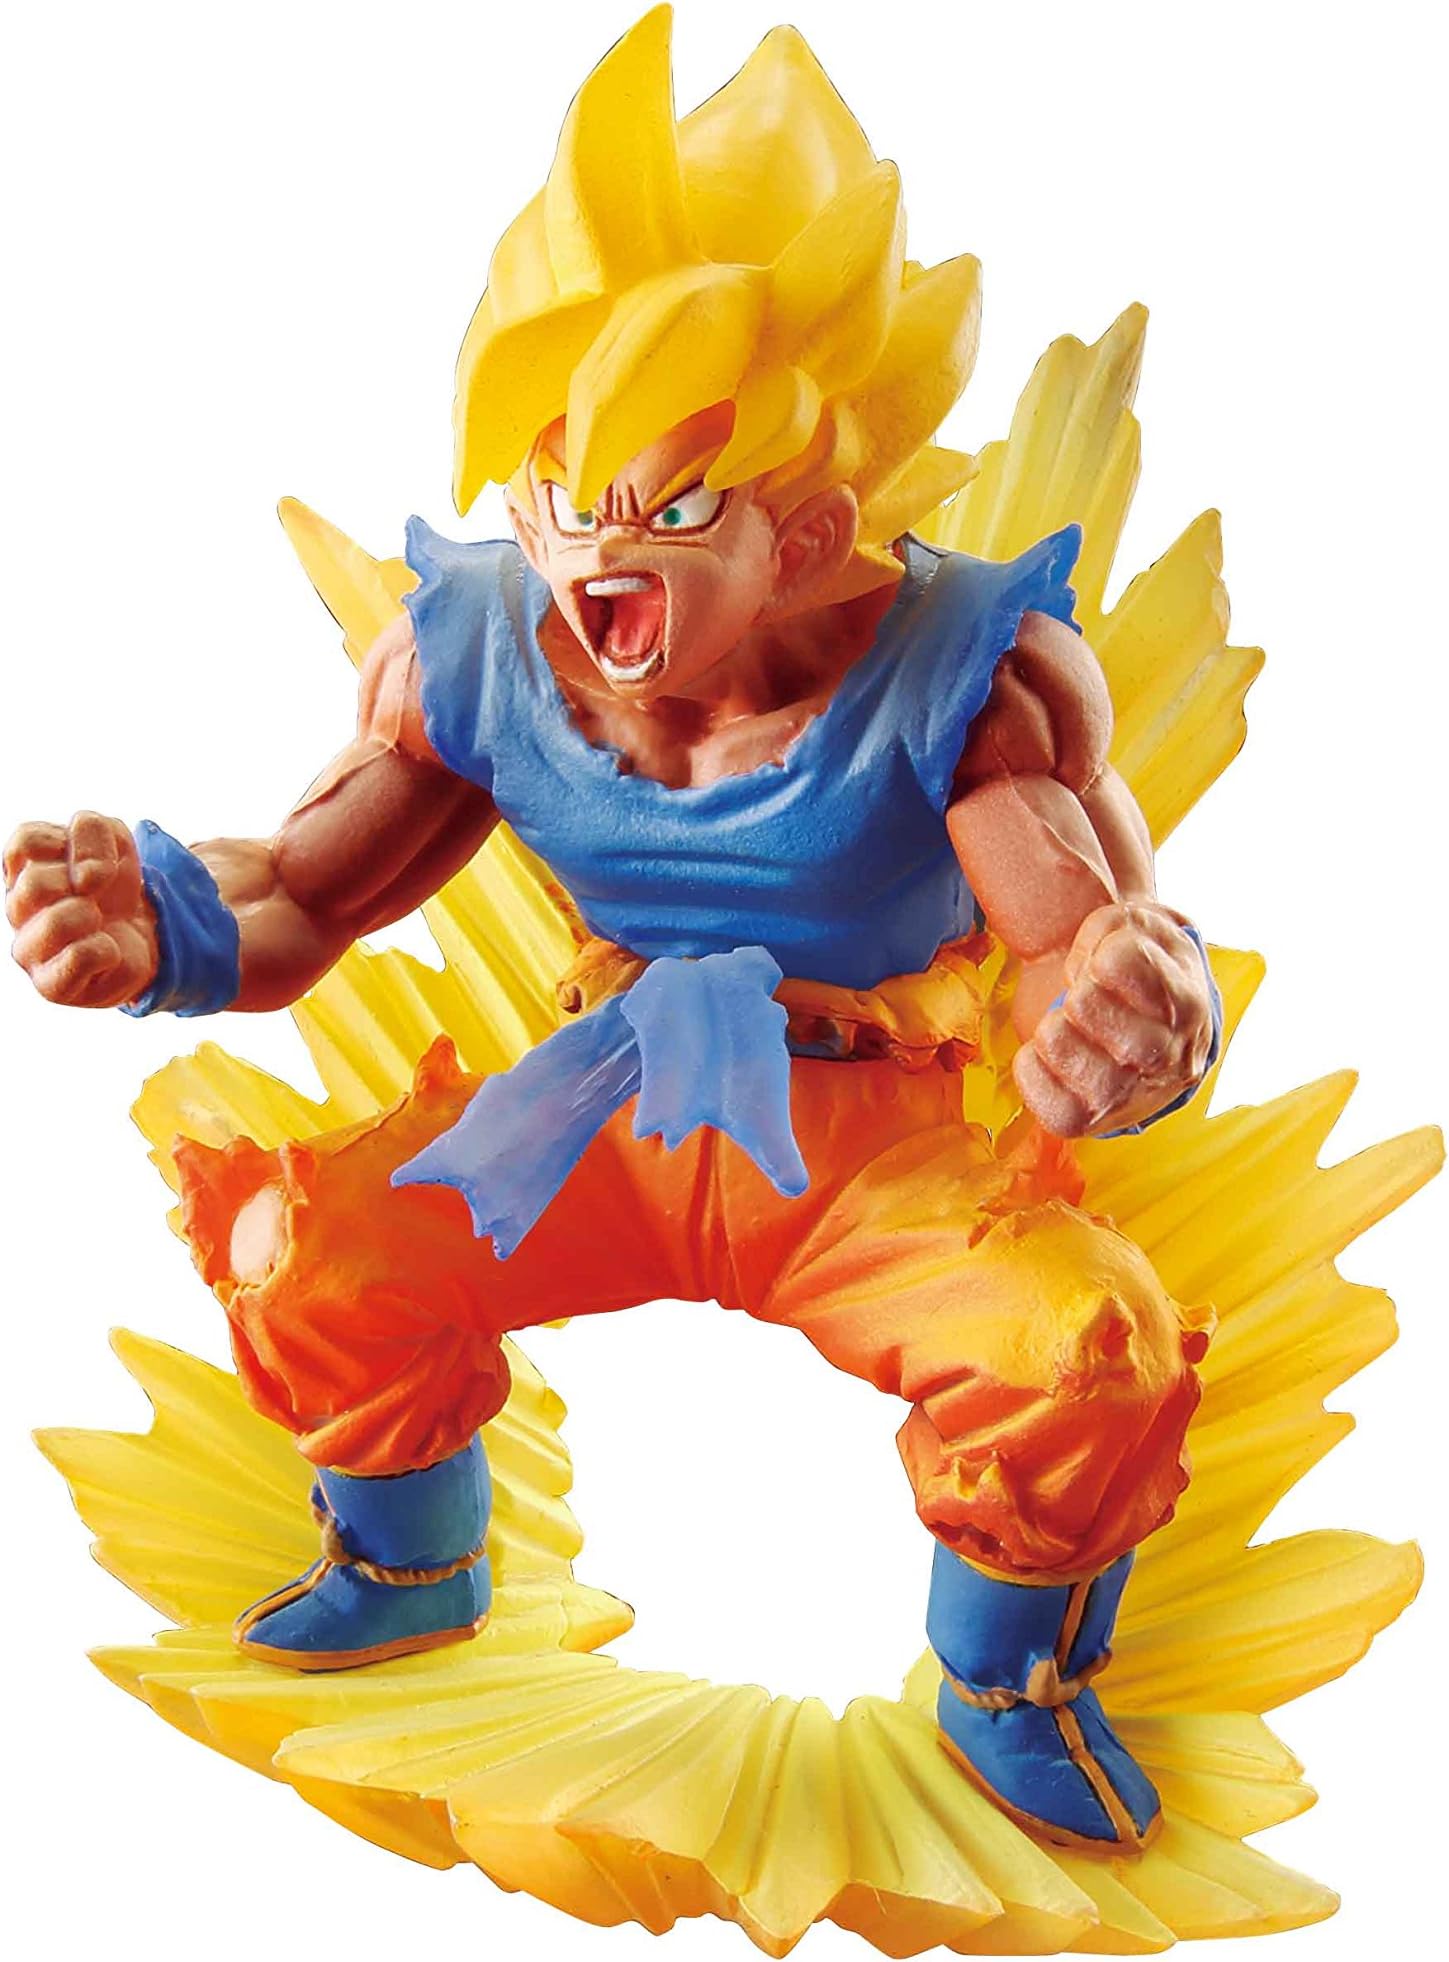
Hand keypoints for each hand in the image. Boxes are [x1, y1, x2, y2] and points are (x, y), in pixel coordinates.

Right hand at [5, 812, 158, 1006]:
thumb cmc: (114, 889)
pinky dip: (107, 949)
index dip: (69, 843)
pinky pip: (79, 957)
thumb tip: (85, 874)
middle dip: (86, 884)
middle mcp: (17, 910)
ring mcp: (29, 949)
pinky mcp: (50, 984)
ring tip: (98, 922)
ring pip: (55, 922)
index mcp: (22, 871)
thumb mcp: (114, 841)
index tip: (94, 860)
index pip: (24, 842)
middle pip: (35, 883)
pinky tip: (106, 951)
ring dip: (92, 915)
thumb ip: (93, 828)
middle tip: (99, 895)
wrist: (141, 938)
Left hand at [1014, 901, 1215, 1137]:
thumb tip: (1083, 972)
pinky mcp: (1084, 1121)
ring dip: (1053, 1025)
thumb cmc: (1138, 977)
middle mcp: (1166, 1058)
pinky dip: (1030, 1063)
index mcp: (1186, 1005)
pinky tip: (1057, 1060)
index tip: (1108, 970)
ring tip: (1075, 1031)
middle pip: (1084, 1003)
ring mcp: (1127, 1097)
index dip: (1101, 956)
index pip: (1119, 962)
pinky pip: (1031, 1084)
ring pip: (1055, 1042)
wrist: (1141, 1037)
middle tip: (1090, 1003)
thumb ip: (1111, 929)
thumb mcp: (1139, 932)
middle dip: (1077, 991)